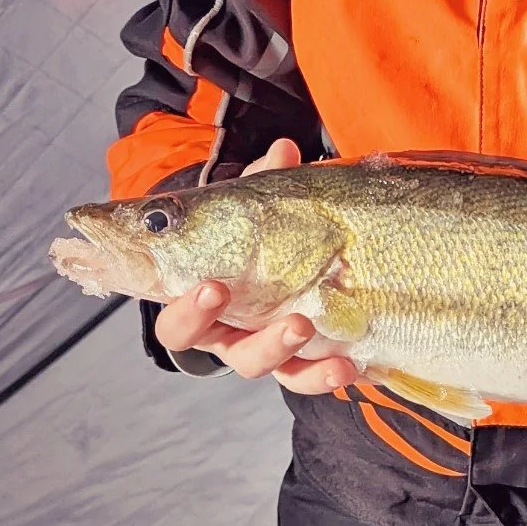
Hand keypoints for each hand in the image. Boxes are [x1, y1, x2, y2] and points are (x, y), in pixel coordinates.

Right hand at [153, 139, 359, 395]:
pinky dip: (326, 375)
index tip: (211, 286)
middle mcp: (227, 335)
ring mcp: (264, 351)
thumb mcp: (252, 213)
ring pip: (264, 367)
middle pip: (219, 351)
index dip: (187, 311)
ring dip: (282, 351)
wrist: (281, 265)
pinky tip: (349, 364)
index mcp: (201, 305)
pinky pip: (309, 376)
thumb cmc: (251, 241)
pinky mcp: (301, 363)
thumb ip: (264, 184)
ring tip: (305, 326)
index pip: (176, 321)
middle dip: (239, 332)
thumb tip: (284, 149)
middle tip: (269, 310)